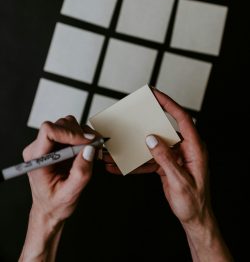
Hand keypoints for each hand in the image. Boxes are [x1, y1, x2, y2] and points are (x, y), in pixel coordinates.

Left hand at [19, 115, 97, 261]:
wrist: (50, 209)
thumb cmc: (55, 204)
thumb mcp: (70, 194)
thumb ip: (80, 173)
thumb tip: (89, 149)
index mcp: (37, 159)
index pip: (48, 131)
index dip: (69, 133)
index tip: (86, 142)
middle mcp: (39, 148)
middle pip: (61, 125)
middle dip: (80, 134)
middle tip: (94, 148)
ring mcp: (48, 144)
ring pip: (67, 124)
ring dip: (83, 135)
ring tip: (92, 150)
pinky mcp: (57, 144)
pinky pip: (72, 131)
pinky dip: (84, 137)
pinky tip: (88, 150)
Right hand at [104, 89, 232, 260]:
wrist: (194, 219)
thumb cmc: (193, 202)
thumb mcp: (180, 181)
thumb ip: (166, 159)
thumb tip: (151, 140)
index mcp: (194, 148)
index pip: (182, 118)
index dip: (169, 104)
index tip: (155, 94)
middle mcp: (184, 149)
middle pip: (164, 128)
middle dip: (146, 122)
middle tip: (132, 113)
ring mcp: (174, 156)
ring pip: (152, 145)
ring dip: (135, 146)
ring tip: (118, 146)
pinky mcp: (166, 165)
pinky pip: (149, 159)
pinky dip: (135, 162)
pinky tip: (121, 166)